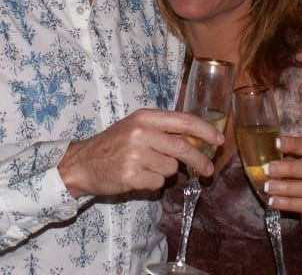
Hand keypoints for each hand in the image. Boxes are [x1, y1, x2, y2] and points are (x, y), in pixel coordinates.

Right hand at [58, 109, 224, 197]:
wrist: (82, 163)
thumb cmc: (113, 144)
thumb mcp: (136, 127)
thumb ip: (163, 129)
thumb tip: (197, 139)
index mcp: (145, 117)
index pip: (183, 120)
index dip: (204, 130)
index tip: (219, 140)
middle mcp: (141, 132)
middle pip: (182, 147)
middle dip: (200, 160)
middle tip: (209, 169)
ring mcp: (135, 154)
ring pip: (171, 169)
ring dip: (165, 172)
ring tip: (145, 167)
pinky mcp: (131, 175)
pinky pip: (158, 183)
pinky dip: (152, 183)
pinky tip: (137, 177)